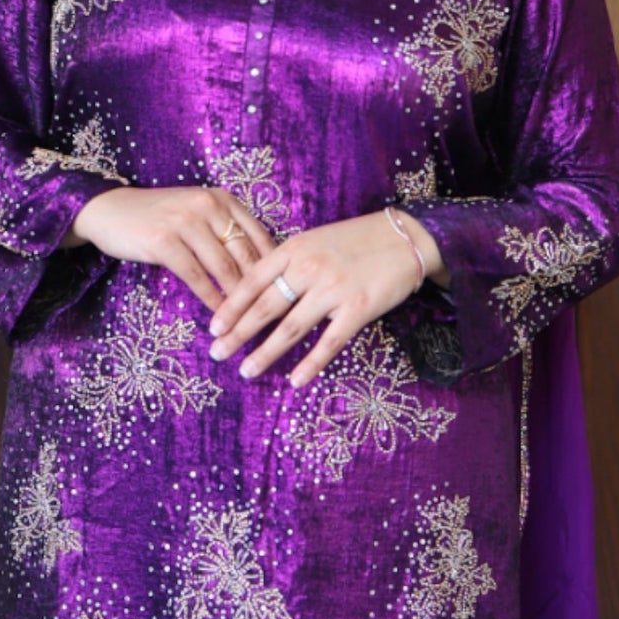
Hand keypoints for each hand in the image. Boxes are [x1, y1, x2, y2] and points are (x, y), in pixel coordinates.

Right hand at [66, 186, 278, 314]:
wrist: (109, 210)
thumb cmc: (158, 218)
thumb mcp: (197, 214)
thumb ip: (226, 233)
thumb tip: (262, 272)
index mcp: (222, 199)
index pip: (260, 236)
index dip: (276, 268)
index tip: (289, 295)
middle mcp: (208, 206)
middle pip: (246, 255)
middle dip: (263, 290)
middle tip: (276, 318)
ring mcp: (185, 222)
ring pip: (223, 269)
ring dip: (237, 301)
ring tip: (249, 325)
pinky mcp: (164, 241)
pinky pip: (196, 277)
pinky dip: (210, 300)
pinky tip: (218, 317)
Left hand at [207, 208, 447, 388]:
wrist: (405, 237)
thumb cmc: (356, 240)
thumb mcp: (315, 240)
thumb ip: (288, 262)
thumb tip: (258, 291)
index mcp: (294, 249)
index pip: (252, 280)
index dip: (230, 307)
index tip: (213, 328)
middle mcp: (309, 268)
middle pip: (265, 307)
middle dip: (237, 334)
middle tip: (217, 354)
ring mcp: (333, 289)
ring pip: (291, 328)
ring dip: (265, 353)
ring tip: (246, 371)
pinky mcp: (357, 309)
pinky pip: (329, 342)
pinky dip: (311, 364)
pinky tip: (295, 381)